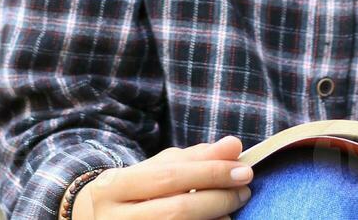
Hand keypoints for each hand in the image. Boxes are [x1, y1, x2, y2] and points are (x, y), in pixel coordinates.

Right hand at [72, 135, 253, 218]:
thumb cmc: (133, 193)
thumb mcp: (153, 169)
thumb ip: (193, 158)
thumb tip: (233, 146)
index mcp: (113, 187)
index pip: (169, 176)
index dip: (210, 172)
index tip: (243, 167)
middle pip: (177, 210)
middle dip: (217, 197)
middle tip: (244, 187)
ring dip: (215, 219)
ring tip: (233, 206)